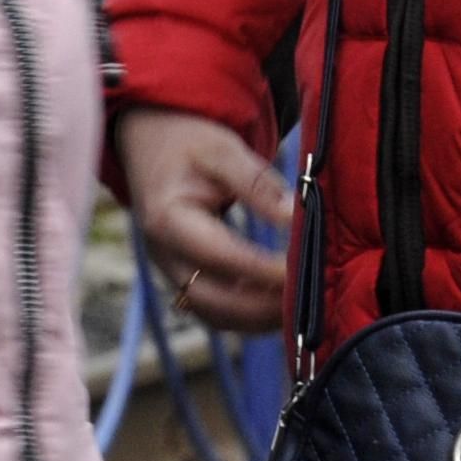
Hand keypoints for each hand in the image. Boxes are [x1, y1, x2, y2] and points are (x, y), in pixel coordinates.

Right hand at [114, 107, 293, 333]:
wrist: (151, 142)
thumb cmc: (187, 142)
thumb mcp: (222, 149)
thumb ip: (257, 184)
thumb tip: (295, 219)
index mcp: (167, 220)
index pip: (220, 257)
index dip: (262, 271)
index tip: (301, 272)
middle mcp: (164, 254)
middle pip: (213, 302)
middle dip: (263, 308)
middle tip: (309, 300)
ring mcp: (170, 270)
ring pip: (215, 315)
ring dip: (258, 319)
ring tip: (301, 308)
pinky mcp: (183, 277)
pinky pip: (215, 310)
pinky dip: (248, 315)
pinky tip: (280, 305)